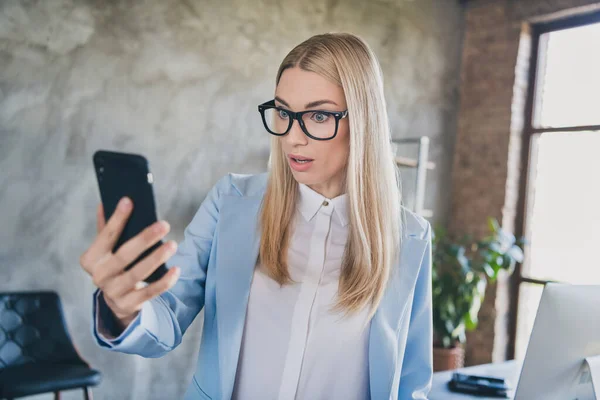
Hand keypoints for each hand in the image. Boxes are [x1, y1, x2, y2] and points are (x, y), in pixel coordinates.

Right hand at [79, 197, 180, 330]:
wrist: (116, 300)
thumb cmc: (114, 266)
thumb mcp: (106, 249)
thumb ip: (106, 228)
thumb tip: (106, 201)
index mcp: (91, 259)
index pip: (105, 236)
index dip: (117, 219)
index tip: (129, 201)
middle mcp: (99, 276)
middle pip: (124, 256)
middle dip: (144, 239)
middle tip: (164, 224)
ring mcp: (113, 292)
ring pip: (137, 274)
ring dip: (157, 258)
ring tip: (173, 245)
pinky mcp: (128, 304)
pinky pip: (149, 293)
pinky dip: (164, 282)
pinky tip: (176, 270)